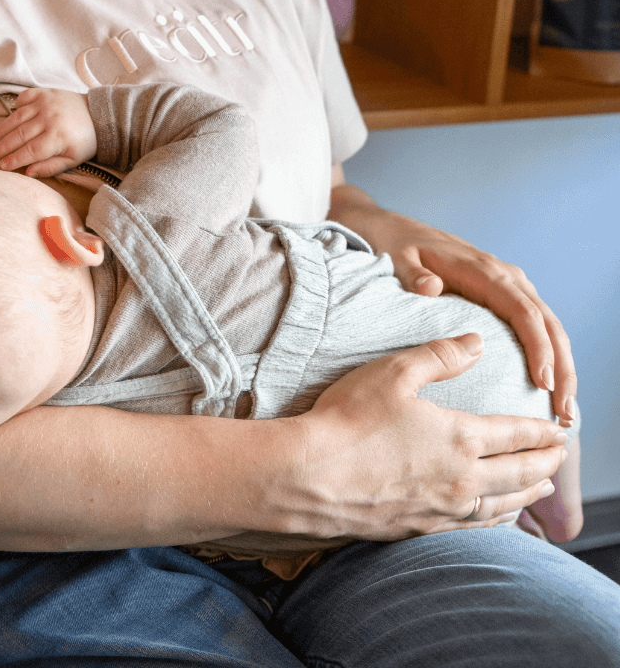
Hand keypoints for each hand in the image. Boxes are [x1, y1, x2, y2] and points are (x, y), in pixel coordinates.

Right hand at [0, 88, 96, 177]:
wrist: (99, 114)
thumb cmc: (84, 140)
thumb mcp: (73, 160)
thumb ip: (50, 168)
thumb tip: (28, 172)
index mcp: (58, 137)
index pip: (30, 151)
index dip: (14, 159)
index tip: (1, 166)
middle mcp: (50, 118)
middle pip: (20, 135)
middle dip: (2, 146)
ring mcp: (46, 103)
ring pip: (17, 118)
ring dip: (1, 129)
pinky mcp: (44, 92)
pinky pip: (24, 98)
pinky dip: (15, 107)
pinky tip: (8, 119)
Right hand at [297, 333, 568, 540]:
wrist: (312, 477)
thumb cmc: (348, 420)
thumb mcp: (393, 373)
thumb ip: (439, 356)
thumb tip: (477, 342)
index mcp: (460, 438)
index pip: (515, 434)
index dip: (541, 431)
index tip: (560, 428)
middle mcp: (463, 478)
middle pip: (520, 473)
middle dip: (545, 462)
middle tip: (561, 455)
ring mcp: (444, 509)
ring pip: (504, 505)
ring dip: (528, 493)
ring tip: (541, 486)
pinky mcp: (422, 529)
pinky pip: (476, 526)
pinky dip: (498, 518)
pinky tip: (496, 514)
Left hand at [330, 184, 575, 425]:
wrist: (393, 229)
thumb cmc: (396, 246)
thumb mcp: (398, 256)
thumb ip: (412, 273)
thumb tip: (430, 288)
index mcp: (482, 269)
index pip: (522, 310)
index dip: (538, 345)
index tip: (543, 381)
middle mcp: (504, 275)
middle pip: (546, 323)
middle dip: (562, 367)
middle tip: (564, 412)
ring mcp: (508, 284)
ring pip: (549, 326)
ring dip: (562, 366)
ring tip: (565, 410)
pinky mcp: (504, 294)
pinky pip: (536, 325)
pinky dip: (550, 354)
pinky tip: (551, 386)